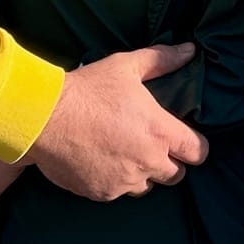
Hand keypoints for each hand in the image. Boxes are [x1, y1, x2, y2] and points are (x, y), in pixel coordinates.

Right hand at [27, 45, 208, 200]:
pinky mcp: (102, 193)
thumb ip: (161, 60)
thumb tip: (188, 50)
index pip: (198, 152)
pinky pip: (117, 192)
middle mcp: (148, 162)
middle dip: (168, 163)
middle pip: (176, 175)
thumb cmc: (88, 90)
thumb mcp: (126, 67)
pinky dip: (113, 181)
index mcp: (161, 132)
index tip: (183, 140)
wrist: (44, 119)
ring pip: (146, 187)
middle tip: (150, 145)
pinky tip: (100, 161)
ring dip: (141, 174)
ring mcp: (125, 181)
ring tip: (123, 154)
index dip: (194, 146)